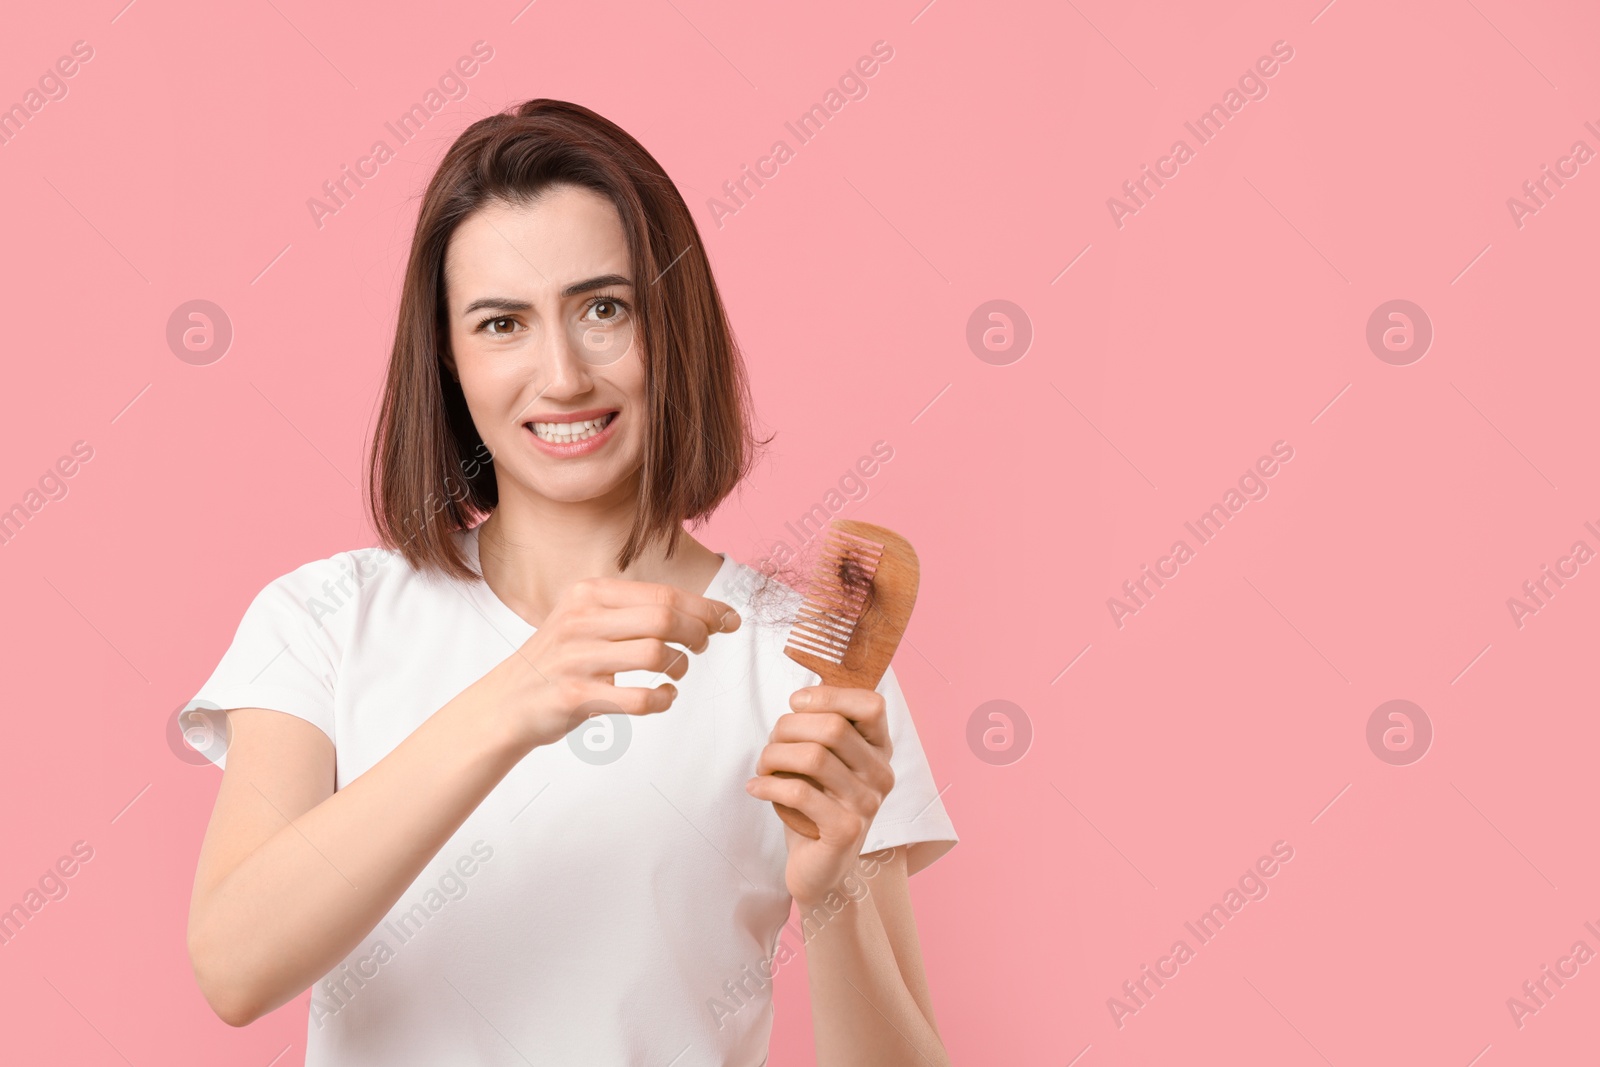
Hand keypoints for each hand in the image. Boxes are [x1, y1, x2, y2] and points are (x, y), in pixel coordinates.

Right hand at [479, 577, 740, 751]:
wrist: (506, 703)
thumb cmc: (559, 662)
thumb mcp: (586, 619)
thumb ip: (633, 611)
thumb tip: (703, 613)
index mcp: (588, 594)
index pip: (662, 594)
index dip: (704, 607)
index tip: (729, 620)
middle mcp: (581, 620)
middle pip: (664, 618)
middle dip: (698, 632)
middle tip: (705, 646)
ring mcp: (576, 658)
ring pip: (655, 653)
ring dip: (680, 665)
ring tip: (678, 672)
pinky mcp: (574, 696)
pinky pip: (638, 697)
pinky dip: (662, 700)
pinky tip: (663, 697)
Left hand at [744, 685, 895, 906]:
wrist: (820, 867)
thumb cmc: (817, 804)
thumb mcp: (826, 760)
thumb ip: (822, 729)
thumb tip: (800, 699)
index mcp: (880, 749)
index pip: (871, 704)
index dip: (829, 695)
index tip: (796, 705)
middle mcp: (880, 774)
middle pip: (833, 727)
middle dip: (787, 728)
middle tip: (770, 744)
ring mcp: (867, 804)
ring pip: (813, 757)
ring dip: (774, 756)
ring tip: (762, 767)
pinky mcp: (845, 830)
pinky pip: (799, 793)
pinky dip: (768, 785)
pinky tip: (756, 788)